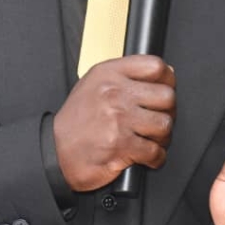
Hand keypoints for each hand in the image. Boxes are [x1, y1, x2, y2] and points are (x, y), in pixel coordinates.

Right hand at [53, 55, 175, 191]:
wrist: (56, 150)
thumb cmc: (75, 120)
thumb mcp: (94, 83)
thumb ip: (124, 75)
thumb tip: (162, 74)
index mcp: (109, 74)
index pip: (155, 66)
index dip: (168, 79)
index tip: (167, 88)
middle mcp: (115, 93)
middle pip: (166, 96)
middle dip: (168, 111)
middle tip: (159, 118)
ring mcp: (119, 119)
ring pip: (164, 125)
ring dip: (163, 137)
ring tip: (153, 139)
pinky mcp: (121, 145)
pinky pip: (155, 151)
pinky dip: (156, 158)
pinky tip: (148, 156)